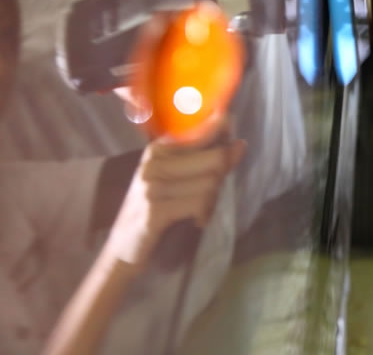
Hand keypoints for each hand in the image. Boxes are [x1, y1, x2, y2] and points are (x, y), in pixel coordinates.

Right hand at [102, 114, 245, 270]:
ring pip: (211, 183)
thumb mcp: (178, 180)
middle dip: (222, 176)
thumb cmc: (156, 211)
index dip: (224, 133)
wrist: (122, 250)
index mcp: (159, 149)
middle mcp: (154, 162)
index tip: (238, 142)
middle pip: (216, 158)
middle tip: (211, 194)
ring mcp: (152, 186)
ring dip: (212, 201)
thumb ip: (208, 161)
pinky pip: (199, 203)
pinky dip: (204, 214)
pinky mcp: (154, 210)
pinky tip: (196, 221)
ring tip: (198, 211)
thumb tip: (240, 144)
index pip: (203, 131)